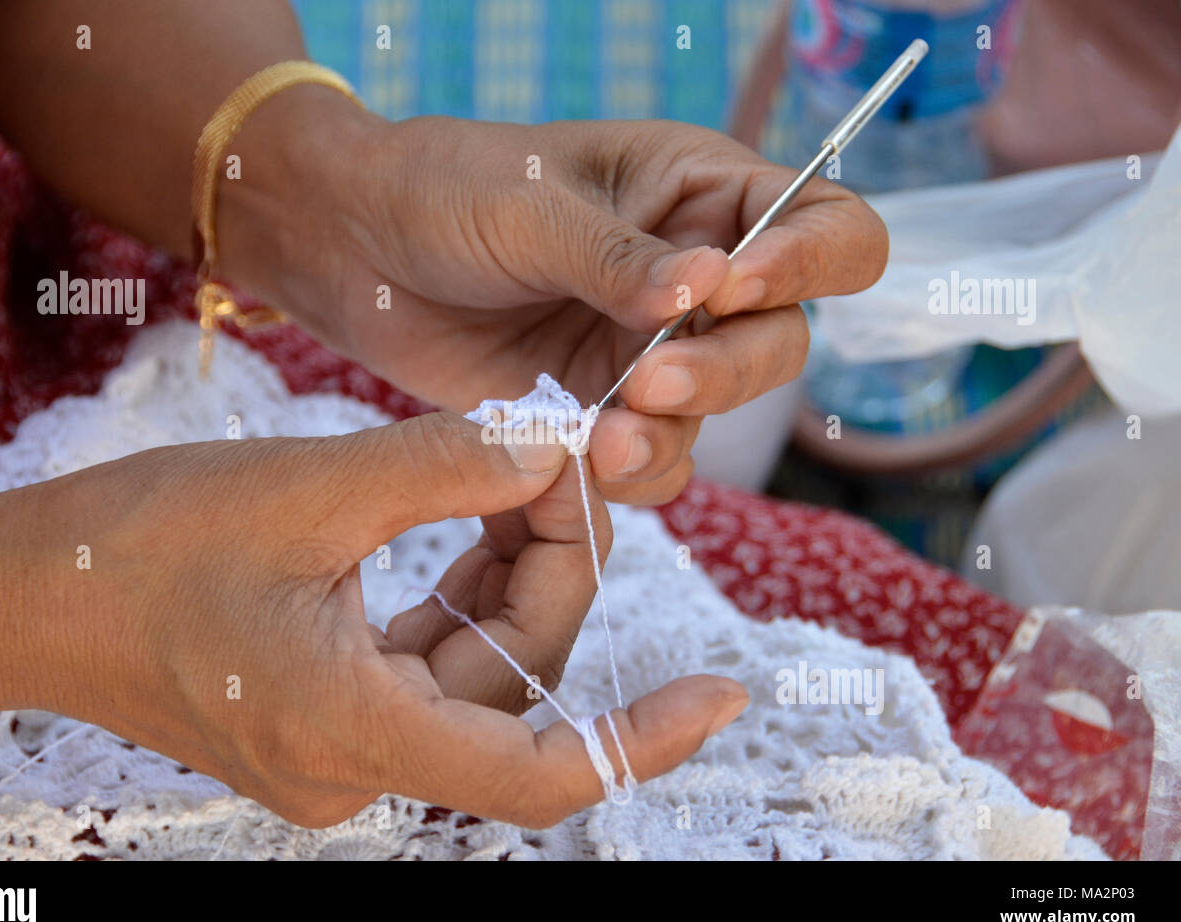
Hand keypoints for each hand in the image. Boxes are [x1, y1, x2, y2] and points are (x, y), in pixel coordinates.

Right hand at [0, 413, 745, 827]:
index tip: (719, 697)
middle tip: (565, 468)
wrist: (26, 591)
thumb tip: (555, 450)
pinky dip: (459, 596)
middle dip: (551, 574)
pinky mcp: (319, 710)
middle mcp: (354, 762)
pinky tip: (471, 517)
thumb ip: (447, 468)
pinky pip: (423, 664)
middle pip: (509, 688)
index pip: (534, 774)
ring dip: (507, 580)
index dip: (636, 743)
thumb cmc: (141, 546)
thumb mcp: (312, 488)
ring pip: (471, 673)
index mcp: (354, 731)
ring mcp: (335, 743)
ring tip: (523, 479)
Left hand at [223, 111, 886, 504]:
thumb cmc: (442, 190)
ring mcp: (649, 350)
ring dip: (673, 434)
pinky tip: (579, 458)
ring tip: (601, 435)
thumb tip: (713, 287)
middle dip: (726, 370)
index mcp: (700, 194)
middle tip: (650, 382)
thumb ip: (621, 257)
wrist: (353, 251)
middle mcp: (694, 278)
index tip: (734, 286)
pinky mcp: (601, 410)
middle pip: (780, 341)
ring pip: (717, 414)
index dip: (808, 263)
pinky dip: (630, 472)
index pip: (827, 228)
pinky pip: (654, 462)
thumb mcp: (533, 206)